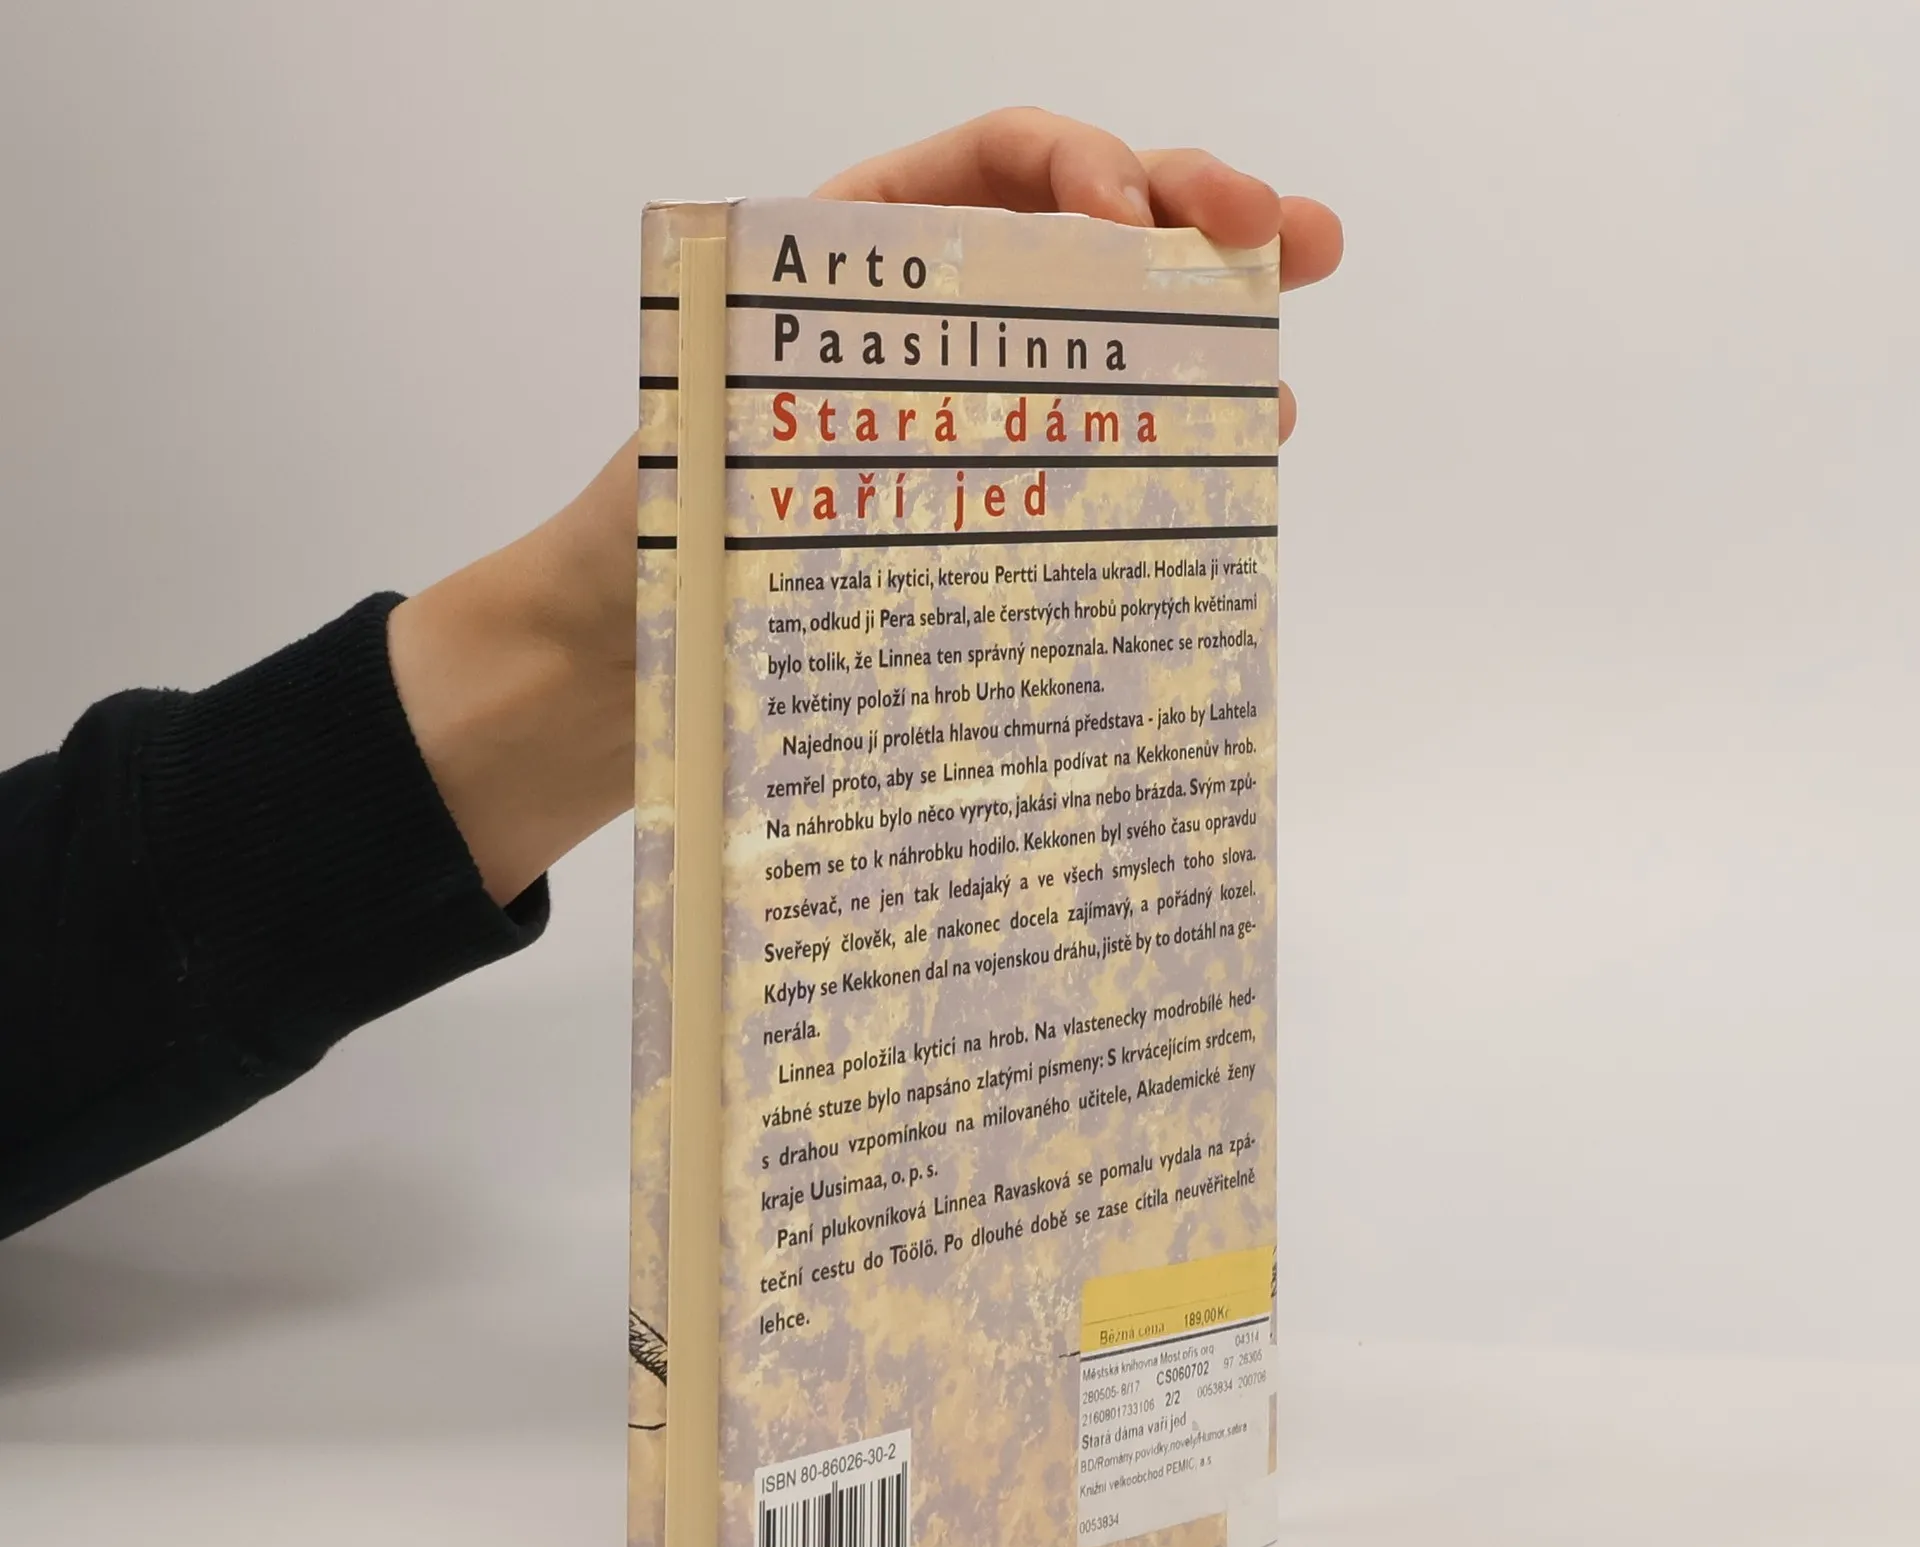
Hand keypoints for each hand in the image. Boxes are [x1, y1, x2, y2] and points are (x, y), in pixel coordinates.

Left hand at [389, 112, 1342, 904]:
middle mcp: (927, 324)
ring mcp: (968, 414)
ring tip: (1287, 338)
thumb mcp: (717, 434)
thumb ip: (830, 384)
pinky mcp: (988, 504)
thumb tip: (966, 380)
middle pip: (1081, 234)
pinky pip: (1087, 445)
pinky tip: (1233, 442)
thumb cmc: (642, 541)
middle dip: (1196, 214)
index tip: (1140, 224)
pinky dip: (1163, 430)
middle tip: (1294, 237)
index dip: (1085, 167)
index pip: (995, 166)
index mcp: (853, 262)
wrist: (612, 667)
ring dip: (1206, 321)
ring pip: (1104, 338)